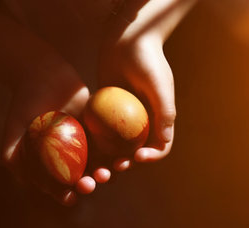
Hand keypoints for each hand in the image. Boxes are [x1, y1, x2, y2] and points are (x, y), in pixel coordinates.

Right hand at [2, 56, 110, 205]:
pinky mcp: (101, 127)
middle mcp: (71, 155)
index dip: (65, 195)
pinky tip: (123, 156)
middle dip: (88, 185)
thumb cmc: (25, 102)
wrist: (42, 73)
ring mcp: (87, 141)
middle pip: (83, 176)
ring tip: (108, 174)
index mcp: (51, 161)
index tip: (70, 198)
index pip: (59, 185)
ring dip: (107, 172)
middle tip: (90, 184)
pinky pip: (112, 141)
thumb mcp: (14, 129)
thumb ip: (13, 155)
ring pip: (100, 162)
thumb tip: (24, 182)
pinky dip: (117, 151)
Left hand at [98, 33, 175, 169]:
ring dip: (107, 158)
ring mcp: (122, 117)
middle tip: (114, 167)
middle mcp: (142, 122)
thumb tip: (164, 141)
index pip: (159, 147)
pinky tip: (84, 147)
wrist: (127, 40)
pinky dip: (94, 141)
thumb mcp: (159, 85)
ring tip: (97, 165)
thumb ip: (165, 111)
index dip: (151, 157)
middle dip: (126, 163)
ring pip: (115, 145)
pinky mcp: (105, 110)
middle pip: (135, 151)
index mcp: (159, 120)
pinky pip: (100, 129)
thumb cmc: (148, 60)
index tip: (138, 158)